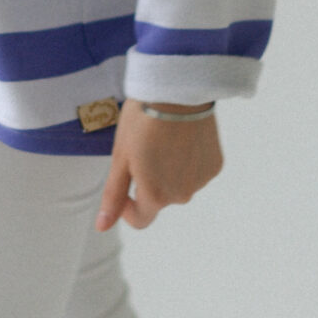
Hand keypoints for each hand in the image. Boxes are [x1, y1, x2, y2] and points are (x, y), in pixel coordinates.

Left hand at [95, 99, 222, 230]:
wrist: (178, 90)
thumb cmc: (143, 120)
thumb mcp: (121, 157)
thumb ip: (114, 196)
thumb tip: (102, 227)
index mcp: (155, 195)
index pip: (141, 219)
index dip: (128, 206)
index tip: (126, 183)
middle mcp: (181, 194)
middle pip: (160, 198)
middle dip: (150, 181)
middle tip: (145, 147)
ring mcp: (201, 181)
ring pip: (179, 184)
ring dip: (170, 171)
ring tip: (165, 140)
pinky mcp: (215, 165)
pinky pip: (197, 172)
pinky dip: (188, 161)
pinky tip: (183, 138)